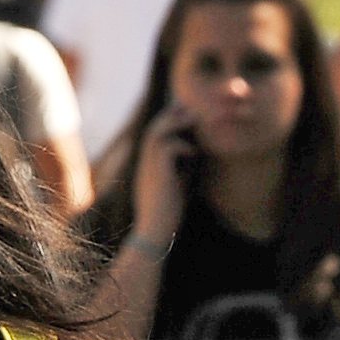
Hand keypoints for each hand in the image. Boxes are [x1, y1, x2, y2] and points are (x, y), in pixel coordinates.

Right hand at [130, 103, 200, 249]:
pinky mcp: (157, 174)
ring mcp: (148, 167)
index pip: (155, 135)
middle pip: (155, 128)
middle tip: (191, 108)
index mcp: (149, 164)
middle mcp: (145, 162)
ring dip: (175, 123)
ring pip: (157, 133)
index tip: (187, 116)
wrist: (154, 231)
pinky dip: (183, 146)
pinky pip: (168, 148)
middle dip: (172, 115)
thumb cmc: (167, 213)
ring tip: (193, 119)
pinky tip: (194, 153)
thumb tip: (193, 154)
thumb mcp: (176, 185)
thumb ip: (181, 168)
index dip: (169, 122)